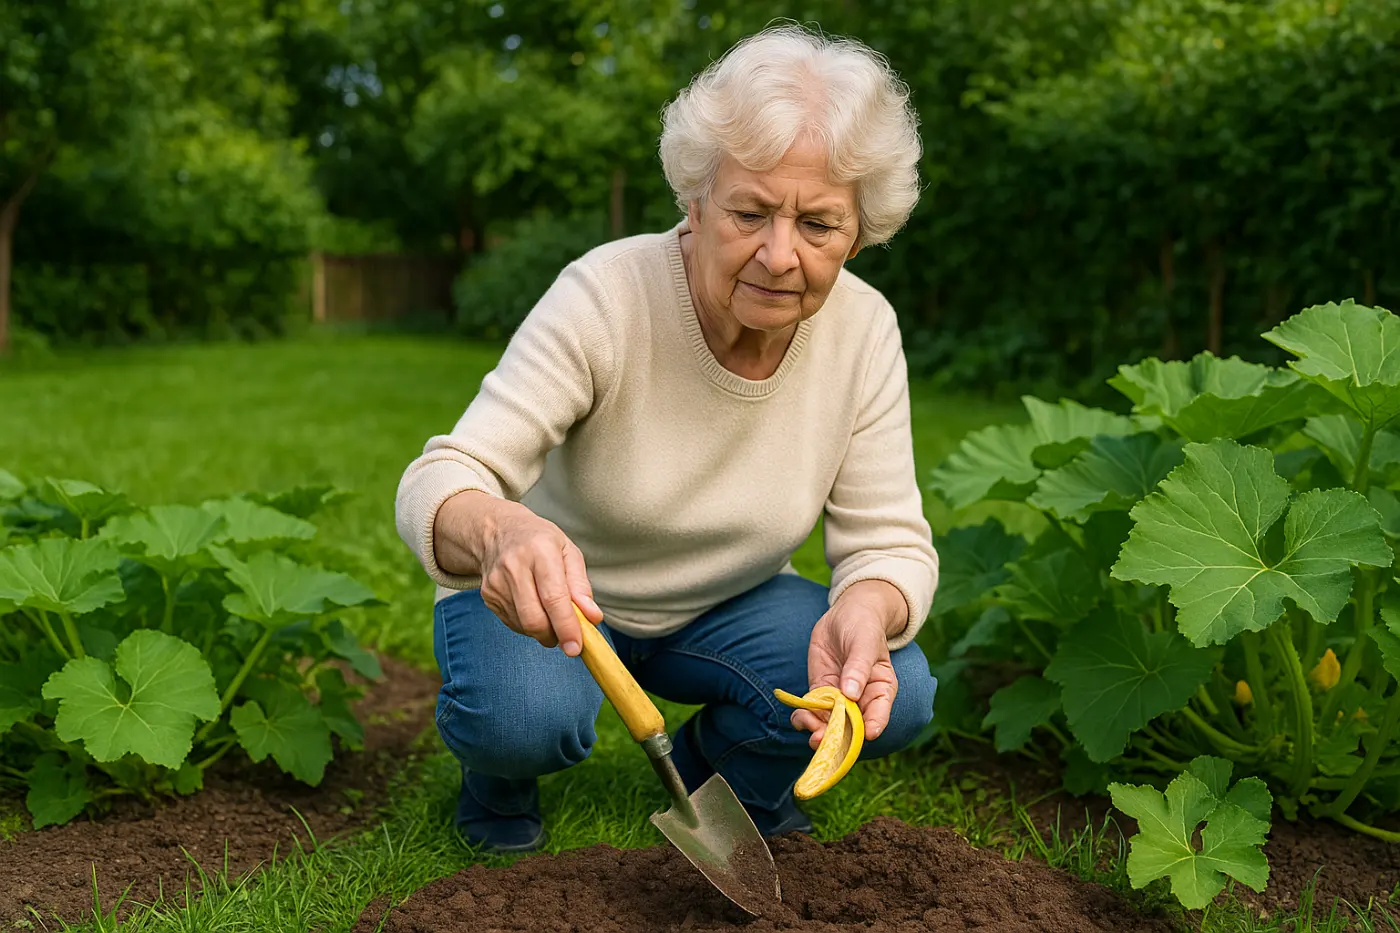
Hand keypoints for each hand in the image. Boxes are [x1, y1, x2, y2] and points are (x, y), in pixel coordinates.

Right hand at [437, 492, 601, 655]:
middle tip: (569, 637)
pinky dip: (529, 625)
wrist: (497, 531)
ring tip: (551, 615)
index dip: (566, 626)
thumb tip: (592, 617)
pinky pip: (513, 624)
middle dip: (555, 636)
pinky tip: (533, 607)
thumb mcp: (568, 552)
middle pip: (534, 618)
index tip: (576, 647)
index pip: (553, 598)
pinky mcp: (487, 596)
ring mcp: (496, 583)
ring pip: (524, 625)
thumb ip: (581, 586)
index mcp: (540, 551)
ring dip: (543, 631)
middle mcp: (514, 566)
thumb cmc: (540, 541)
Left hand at [790, 580, 906, 747]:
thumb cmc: (864, 626)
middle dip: (837, 735)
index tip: (865, 734)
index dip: (872, 726)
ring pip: (830, 723)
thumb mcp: (864, 642)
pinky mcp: (821, 692)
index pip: (879, 715)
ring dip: (817, 729)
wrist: (846, 615)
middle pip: (851, 727)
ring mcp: (840, 698)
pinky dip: (804, 718)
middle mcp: (861, 700)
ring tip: (806, 724)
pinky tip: (799, 716)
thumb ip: (858, 667)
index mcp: (881, 690)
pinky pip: (813, 711)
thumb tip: (851, 693)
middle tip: (821, 738)